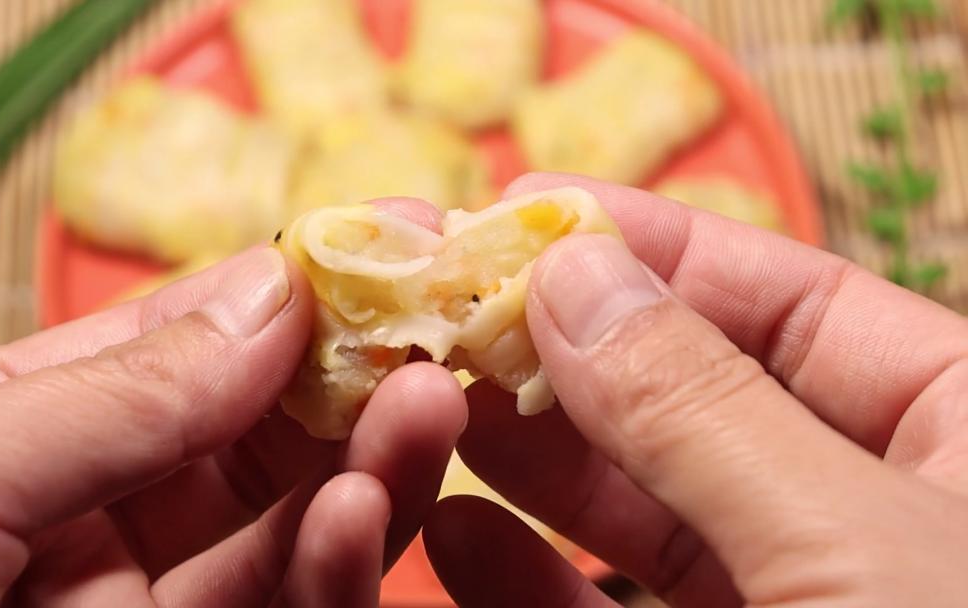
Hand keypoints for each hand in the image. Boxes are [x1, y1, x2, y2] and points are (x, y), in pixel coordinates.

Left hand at [0, 199, 466, 607]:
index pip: (185, 343)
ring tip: (428, 407)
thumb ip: (121, 391)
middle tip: (437, 330)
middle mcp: (96, 518)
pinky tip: (352, 511)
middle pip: (259, 435)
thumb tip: (276, 292)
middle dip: (351, 381)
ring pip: (288, 528)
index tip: (390, 237)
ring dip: (368, 468)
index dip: (288, 292)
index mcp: (24, 432)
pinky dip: (329, 569)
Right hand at [424, 173, 967, 606]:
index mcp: (960, 430)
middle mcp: (868, 504)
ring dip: (530, 456)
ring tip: (430, 396)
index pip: (795, 301)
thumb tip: (575, 273)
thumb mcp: (853, 542)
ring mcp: (791, 589)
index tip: (531, 210)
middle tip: (451, 304)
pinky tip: (458, 531)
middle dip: (567, 350)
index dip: (658, 247)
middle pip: (692, 394)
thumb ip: (705, 411)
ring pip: (641, 502)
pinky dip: (530, 578)